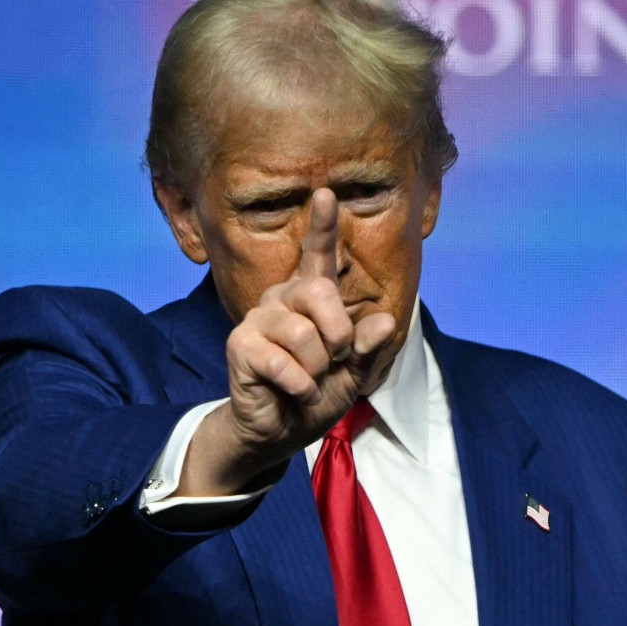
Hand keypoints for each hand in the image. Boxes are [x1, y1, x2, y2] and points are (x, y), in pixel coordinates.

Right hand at [178, 189, 395, 495]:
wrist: (281, 432)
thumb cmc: (316, 395)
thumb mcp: (354, 373)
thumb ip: (369, 347)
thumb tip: (386, 321)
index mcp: (309, 299)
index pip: (317, 256)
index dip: (322, 225)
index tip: (326, 193)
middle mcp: (281, 300)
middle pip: (320, 293)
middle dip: (338, 336)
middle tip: (332, 363)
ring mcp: (258, 320)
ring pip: (305, 334)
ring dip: (318, 369)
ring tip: (308, 381)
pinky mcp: (241, 346)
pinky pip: (286, 362)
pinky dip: (301, 386)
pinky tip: (294, 393)